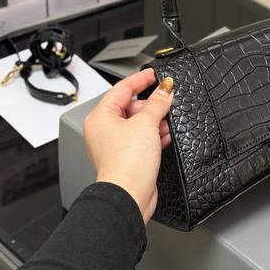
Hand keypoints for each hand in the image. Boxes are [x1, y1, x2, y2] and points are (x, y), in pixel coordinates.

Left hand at [83, 68, 173, 223]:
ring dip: (154, 120)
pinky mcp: (128, 158)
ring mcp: (115, 145)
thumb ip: (157, 103)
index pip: (121, 89)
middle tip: (166, 99)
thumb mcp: (146, 124)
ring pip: (138, 124)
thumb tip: (165, 89)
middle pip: (130, 106)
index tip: (154, 74)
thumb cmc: (126, 164)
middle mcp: (104, 130)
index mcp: (100, 117)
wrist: (129, 195)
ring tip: (168, 118)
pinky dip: (154, 135)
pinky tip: (166, 135)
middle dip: (150, 104)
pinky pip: (142, 139)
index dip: (140, 80)